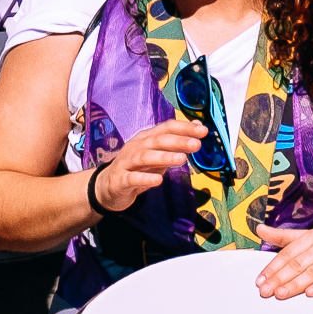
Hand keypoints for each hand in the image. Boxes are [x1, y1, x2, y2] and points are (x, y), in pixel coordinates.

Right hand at [90, 119, 209, 211]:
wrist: (108, 186)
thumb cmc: (137, 169)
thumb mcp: (157, 154)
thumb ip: (176, 142)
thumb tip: (198, 126)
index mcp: (145, 139)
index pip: (165, 128)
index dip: (184, 128)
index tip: (204, 131)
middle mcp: (135, 147)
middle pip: (157, 141)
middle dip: (177, 141)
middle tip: (196, 144)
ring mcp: (126, 163)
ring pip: (144, 157)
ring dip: (163, 157)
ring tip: (181, 159)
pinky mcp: (120, 180)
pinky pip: (132, 178)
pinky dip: (145, 178)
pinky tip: (158, 180)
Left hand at [253, 223, 312, 297]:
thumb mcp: (310, 239)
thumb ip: (284, 237)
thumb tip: (259, 228)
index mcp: (312, 236)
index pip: (288, 253)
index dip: (273, 267)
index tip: (260, 280)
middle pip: (298, 263)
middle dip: (280, 278)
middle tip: (265, 291)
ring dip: (296, 284)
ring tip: (281, 294)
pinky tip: (310, 293)